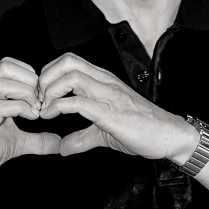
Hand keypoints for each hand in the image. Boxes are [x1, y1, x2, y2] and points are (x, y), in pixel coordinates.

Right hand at [0, 57, 60, 185]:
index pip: (9, 65)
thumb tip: (58, 143)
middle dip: (30, 80)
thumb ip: (36, 141)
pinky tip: (29, 118)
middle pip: (6, 66)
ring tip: (36, 111)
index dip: (30, 74)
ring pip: (3, 82)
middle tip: (41, 101)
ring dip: (27, 93)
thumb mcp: (14, 144)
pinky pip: (0, 106)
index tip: (41, 95)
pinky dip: (20, 109)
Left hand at [37, 53, 197, 160]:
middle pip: (66, 61)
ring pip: (70, 76)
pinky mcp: (110, 112)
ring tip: (43, 109)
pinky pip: (79, 101)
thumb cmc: (143, 130)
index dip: (49, 74)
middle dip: (45, 78)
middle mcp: (105, 82)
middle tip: (38, 99)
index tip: (41, 95)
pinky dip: (58, 107)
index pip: (69, 61)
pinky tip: (52, 116)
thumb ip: (82, 137)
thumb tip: (63, 148)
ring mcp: (108, 94)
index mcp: (103, 81)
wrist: (171, 136)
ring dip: (49, 91)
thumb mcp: (104, 133)